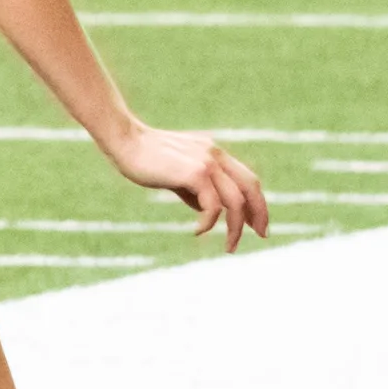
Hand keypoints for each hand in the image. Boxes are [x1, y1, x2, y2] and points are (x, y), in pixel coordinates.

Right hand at [105, 122, 269, 249]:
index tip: (256, 224)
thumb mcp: (176, 174)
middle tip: (261, 235)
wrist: (125, 141)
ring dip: (236, 227)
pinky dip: (210, 223)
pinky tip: (198, 232)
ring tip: (229, 246)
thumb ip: (194, 190)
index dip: (257, 202)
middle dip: (259, 214)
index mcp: (214, 154)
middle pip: (251, 188)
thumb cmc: (145, 159)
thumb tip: (207, 211)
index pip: (247, 179)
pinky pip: (213, 205)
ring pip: (236, 201)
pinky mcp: (195, 173)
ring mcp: (207, 163)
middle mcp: (216, 156)